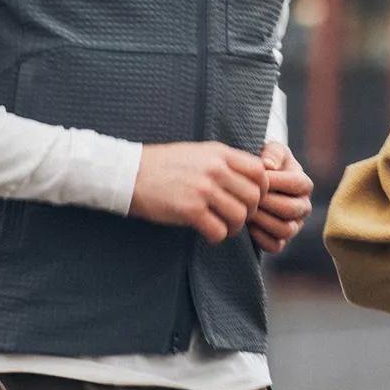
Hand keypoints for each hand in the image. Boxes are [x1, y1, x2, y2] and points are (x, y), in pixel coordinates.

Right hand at [129, 141, 266, 243]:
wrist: (129, 174)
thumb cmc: (164, 165)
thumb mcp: (198, 152)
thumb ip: (224, 161)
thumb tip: (249, 177)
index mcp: (220, 153)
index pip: (260, 171)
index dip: (261, 189)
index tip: (250, 198)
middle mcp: (215, 169)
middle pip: (254, 197)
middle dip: (249, 212)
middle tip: (236, 217)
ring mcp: (203, 189)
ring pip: (240, 216)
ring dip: (234, 227)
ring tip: (222, 227)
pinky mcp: (190, 210)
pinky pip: (219, 230)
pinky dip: (217, 237)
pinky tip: (208, 233)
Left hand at [246, 140, 314, 252]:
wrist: (249, 181)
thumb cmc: (262, 162)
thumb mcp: (269, 150)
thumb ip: (272, 152)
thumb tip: (269, 165)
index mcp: (304, 184)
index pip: (297, 184)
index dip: (276, 181)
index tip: (256, 177)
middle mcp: (303, 206)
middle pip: (291, 209)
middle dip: (267, 202)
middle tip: (248, 196)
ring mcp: (294, 225)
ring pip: (286, 230)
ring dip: (264, 220)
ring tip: (247, 210)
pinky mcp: (281, 240)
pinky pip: (275, 245)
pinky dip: (261, 237)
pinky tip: (248, 226)